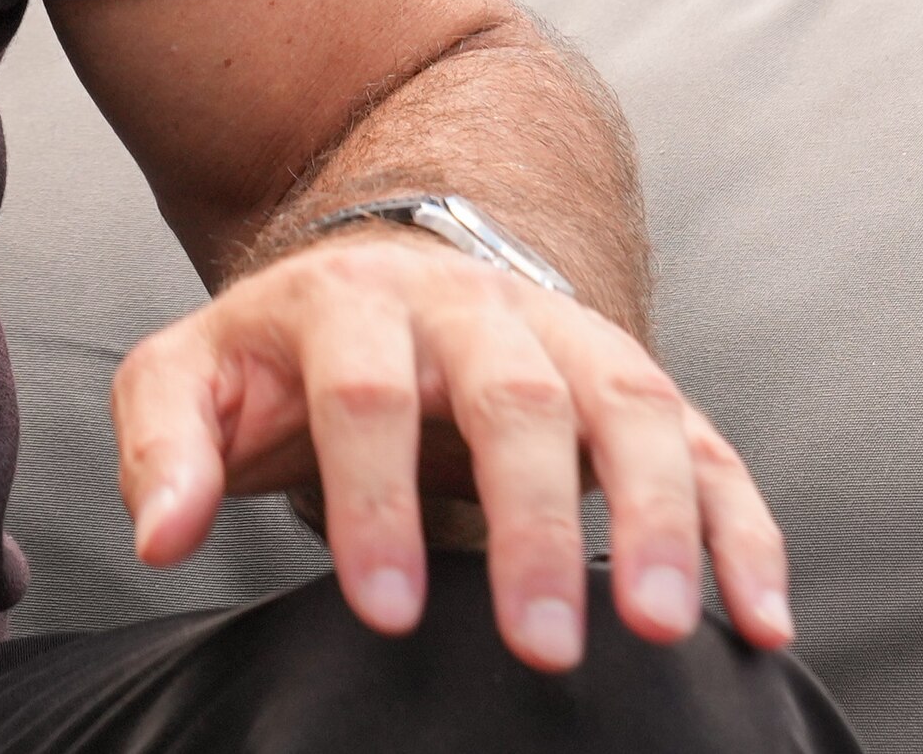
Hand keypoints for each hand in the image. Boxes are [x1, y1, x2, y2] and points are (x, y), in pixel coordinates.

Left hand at [111, 233, 791, 673]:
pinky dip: (744, 526)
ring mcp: (567, 336)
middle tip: (541, 648)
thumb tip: (162, 533)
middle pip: (516, 398)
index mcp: (355, 298)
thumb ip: (165, 443)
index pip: (367, 393)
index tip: (384, 613)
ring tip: (661, 627)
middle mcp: (474, 306)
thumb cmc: (282, 354)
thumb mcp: (192, 374)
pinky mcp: (632, 381)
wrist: (380, 272)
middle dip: (532, 524)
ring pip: (631, 407)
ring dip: (658, 519)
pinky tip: (760, 614)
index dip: (377, 502)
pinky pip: (706, 445)